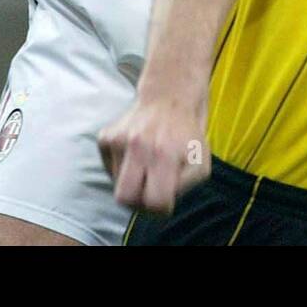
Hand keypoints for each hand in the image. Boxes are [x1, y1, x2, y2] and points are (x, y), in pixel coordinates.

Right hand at [98, 98, 209, 213]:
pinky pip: (108, 167)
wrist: (169, 97)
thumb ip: (184, 186)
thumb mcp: (200, 161)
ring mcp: (118, 139)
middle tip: (149, 191)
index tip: (163, 201)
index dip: (159, 209)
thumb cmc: (187, 135)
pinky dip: (121, 165)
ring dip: (131, 180)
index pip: (154, 202)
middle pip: (123, 198)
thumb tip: (161, 199)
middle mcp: (138, 146)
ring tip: (146, 163)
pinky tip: (135, 152)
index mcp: (165, 154)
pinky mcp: (105, 136)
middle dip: (136, 203)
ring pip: (116, 183)